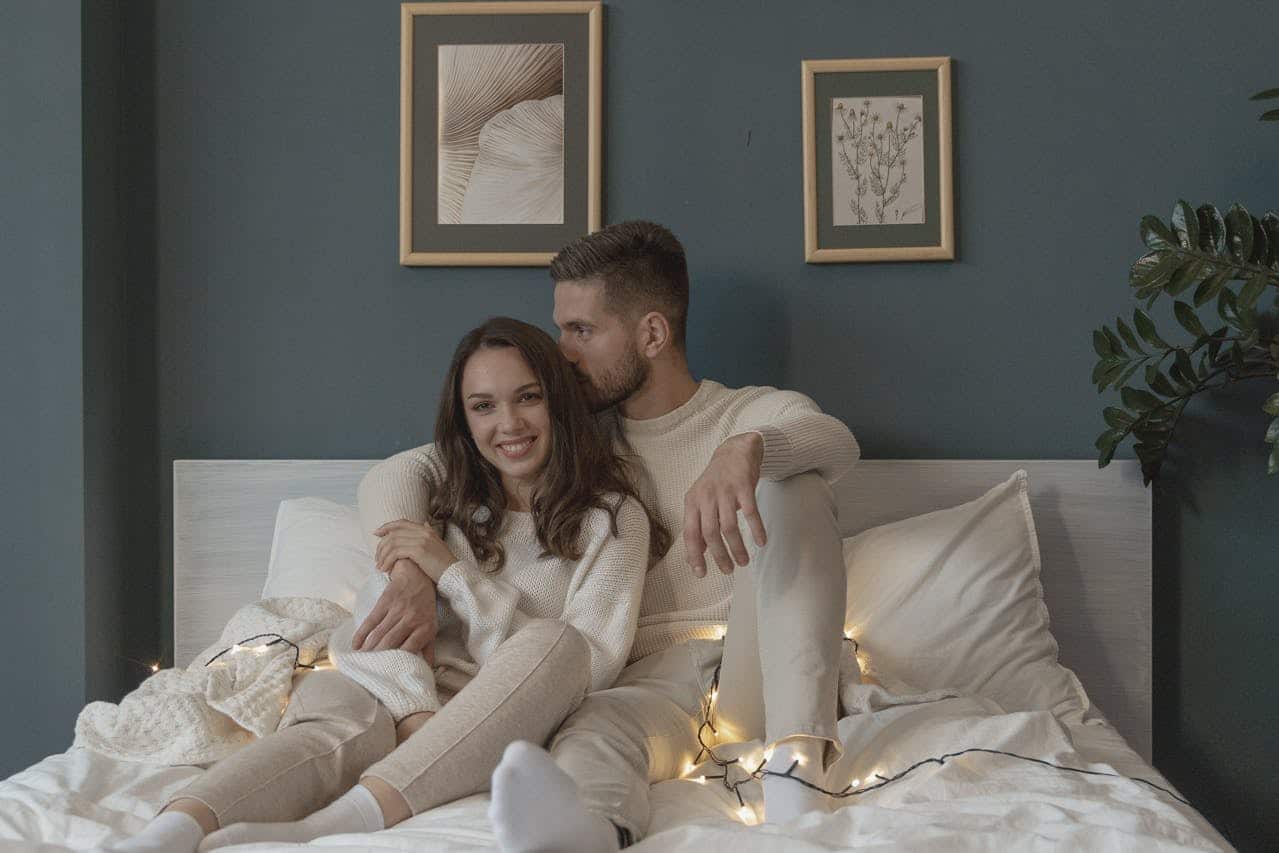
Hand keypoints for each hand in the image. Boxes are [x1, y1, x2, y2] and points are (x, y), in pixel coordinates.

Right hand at [352, 558, 438, 659]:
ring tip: (362, 660)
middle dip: (378, 656)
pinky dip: (361, 634)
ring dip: (369, 648)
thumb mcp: (431, 625)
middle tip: (369, 668)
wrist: (417, 575)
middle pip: (391, 642)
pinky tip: (356, 645)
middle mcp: (411, 618)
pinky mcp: (385, 601)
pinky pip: (371, 620)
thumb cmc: (425, 605)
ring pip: (379, 633)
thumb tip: (427, 669)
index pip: (410, 648)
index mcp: (425, 627)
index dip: (398, 660)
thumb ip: (429, 648)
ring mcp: (397, 609)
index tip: (388, 671)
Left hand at [373, 519, 456, 581]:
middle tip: (376, 558)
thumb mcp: (437, 544)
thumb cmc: (444, 563)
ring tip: (379, 567)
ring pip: (393, 543)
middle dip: (381, 545)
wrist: (454, 574)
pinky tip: (385, 569)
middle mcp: (423, 531)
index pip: (401, 522)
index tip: (376, 534)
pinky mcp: (419, 550)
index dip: (387, 526)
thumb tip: (424, 523)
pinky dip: (388, 561)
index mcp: (425, 529)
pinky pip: (396, 552)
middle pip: (394, 533)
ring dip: (383, 555)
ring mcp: (421, 540)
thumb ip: (429, 533)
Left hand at [682, 432, 767, 576]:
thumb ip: (698, 525)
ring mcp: (725, 491)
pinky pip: (751, 512)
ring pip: (729, 526)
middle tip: (729, 570)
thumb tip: (697, 553)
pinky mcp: (744, 486)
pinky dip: (757, 529)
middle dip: (719, 555)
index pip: (690, 533)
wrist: (735, 451)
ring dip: (737, 547)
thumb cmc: (716, 481)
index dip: (694, 555)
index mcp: (692, 502)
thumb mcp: (701, 500)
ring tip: (744, 562)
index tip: (701, 573)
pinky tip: (761, 542)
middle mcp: (706, 497)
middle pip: (710, 533)